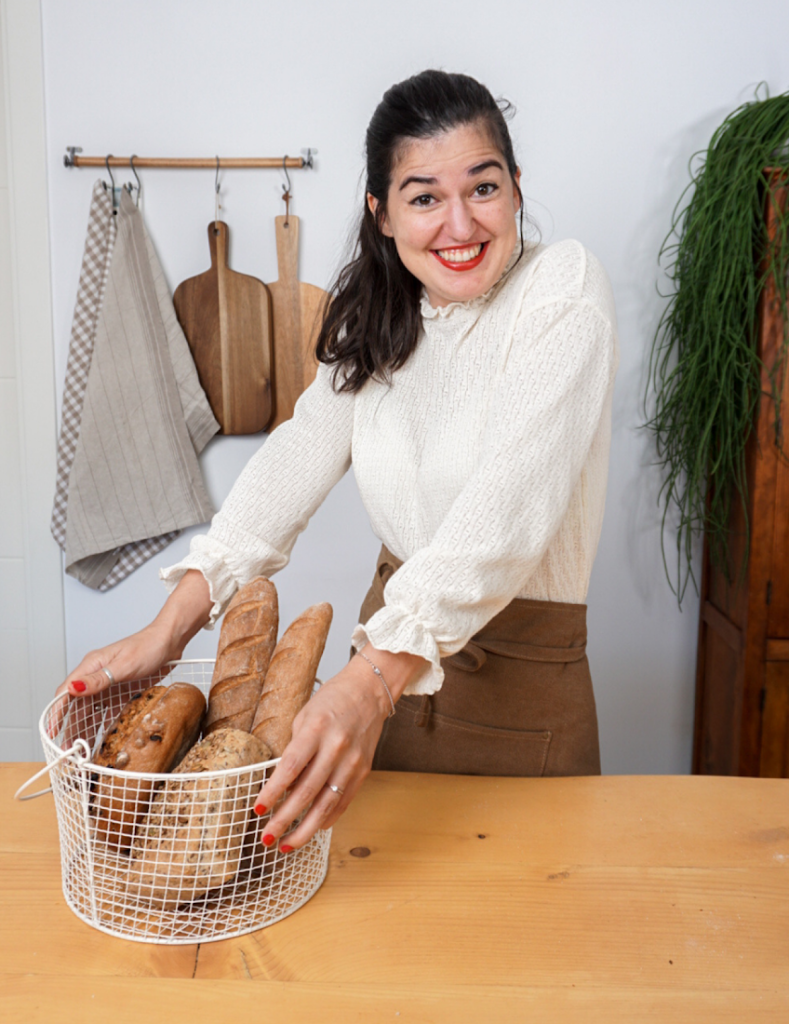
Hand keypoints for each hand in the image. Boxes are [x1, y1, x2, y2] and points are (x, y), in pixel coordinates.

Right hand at [51, 569, 212, 734]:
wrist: (171, 641)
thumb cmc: (148, 646)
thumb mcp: (123, 664)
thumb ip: (98, 679)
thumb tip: (73, 688)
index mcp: (92, 666)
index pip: (67, 692)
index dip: (56, 714)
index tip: (51, 732)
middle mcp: (97, 676)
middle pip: (77, 705)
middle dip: (70, 727)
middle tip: (66, 749)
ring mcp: (109, 685)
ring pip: (91, 710)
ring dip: (85, 729)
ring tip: (80, 749)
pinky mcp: (122, 691)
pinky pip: (109, 711)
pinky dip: (104, 725)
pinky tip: (102, 739)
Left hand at [254, 646, 426, 851]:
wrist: (370, 691)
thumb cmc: (333, 699)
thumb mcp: (304, 715)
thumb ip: (294, 748)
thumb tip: (282, 784)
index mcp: (317, 729)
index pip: (291, 766)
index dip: (273, 791)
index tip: (258, 809)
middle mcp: (336, 747)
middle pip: (308, 791)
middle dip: (284, 819)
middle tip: (266, 837)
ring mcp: (353, 761)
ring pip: (327, 804)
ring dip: (305, 829)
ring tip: (286, 845)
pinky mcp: (363, 770)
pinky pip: (344, 801)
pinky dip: (328, 818)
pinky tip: (313, 829)